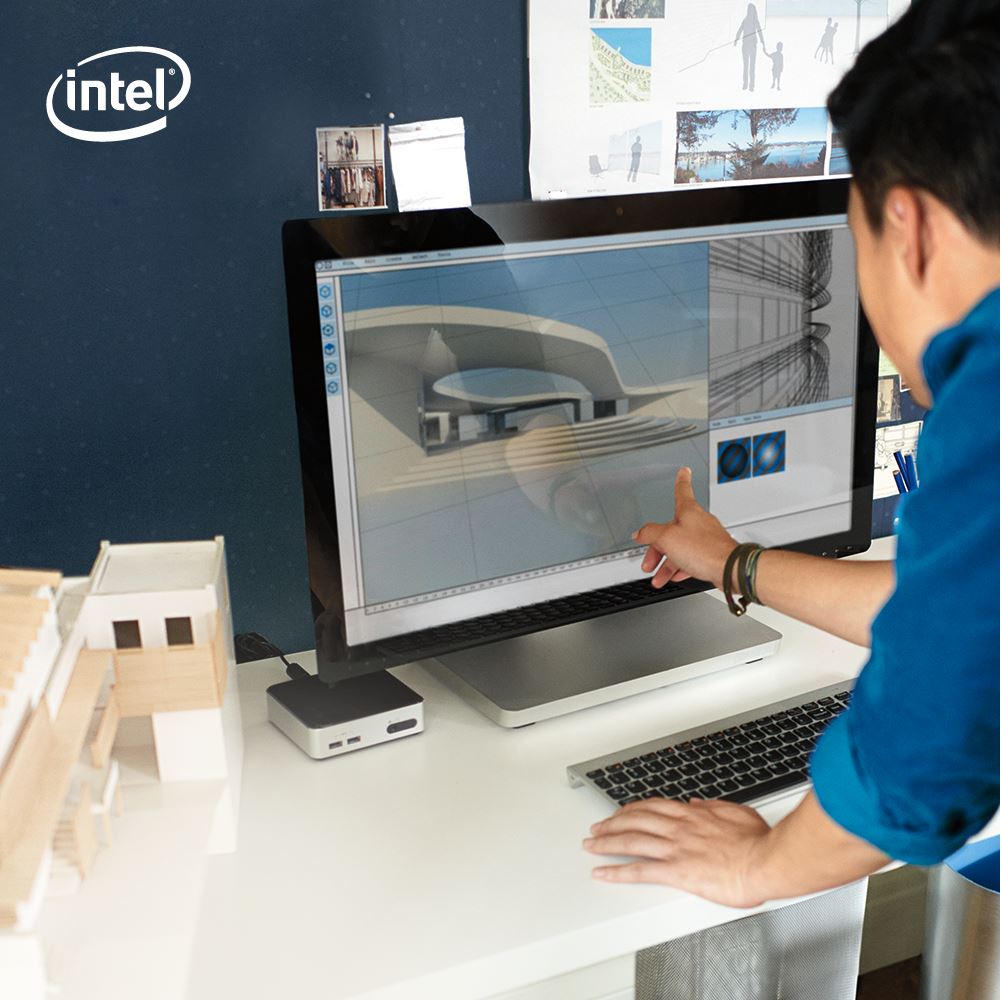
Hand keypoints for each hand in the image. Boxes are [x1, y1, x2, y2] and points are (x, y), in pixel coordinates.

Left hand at [583, 798, 770, 906]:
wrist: (766, 862)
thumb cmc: (758, 842)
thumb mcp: (736, 812)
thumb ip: (713, 807)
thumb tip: (698, 803)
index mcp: (693, 814)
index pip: (653, 807)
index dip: (632, 809)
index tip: (621, 812)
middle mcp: (678, 828)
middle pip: (635, 821)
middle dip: (612, 823)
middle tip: (597, 828)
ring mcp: (675, 849)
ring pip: (630, 841)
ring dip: (606, 842)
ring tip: (591, 845)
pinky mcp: (676, 872)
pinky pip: (639, 871)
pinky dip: (616, 872)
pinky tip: (603, 873)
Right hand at [632, 467, 736, 589]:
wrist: (729, 569)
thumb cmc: (705, 549)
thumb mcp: (667, 538)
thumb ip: (650, 533)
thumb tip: (639, 533)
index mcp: (689, 511)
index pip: (682, 490)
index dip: (680, 480)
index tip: (683, 471)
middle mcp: (698, 523)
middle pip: (672, 530)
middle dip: (657, 548)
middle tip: (648, 561)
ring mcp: (706, 539)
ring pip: (680, 548)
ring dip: (666, 564)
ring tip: (657, 577)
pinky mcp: (711, 554)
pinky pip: (690, 559)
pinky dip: (679, 568)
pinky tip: (673, 577)